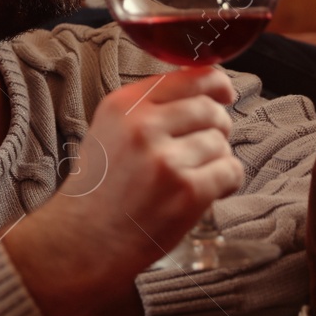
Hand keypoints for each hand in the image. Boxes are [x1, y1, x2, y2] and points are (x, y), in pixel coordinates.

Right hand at [1, 67, 240, 315]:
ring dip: (217, 160)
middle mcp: (143, 126)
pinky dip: (226, 182)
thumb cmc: (100, 187)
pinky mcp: (187, 191)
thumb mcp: (110, 130)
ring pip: (221, 143)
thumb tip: (203, 91)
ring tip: (194, 177)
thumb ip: (148, 108)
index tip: (224, 92)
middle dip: (217, 128)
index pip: (188, 76)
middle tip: (204, 149)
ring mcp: (166, 159)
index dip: (215, 83)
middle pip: (210, 109)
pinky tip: (207, 193)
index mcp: (124, 104)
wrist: (85, 239)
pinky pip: (230, 171)